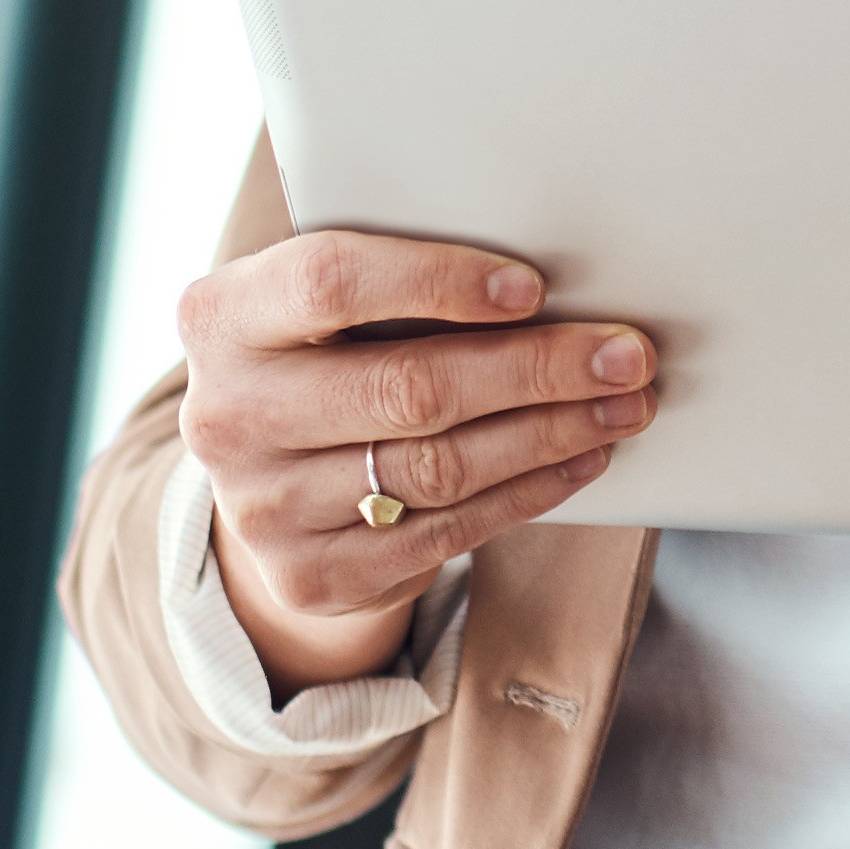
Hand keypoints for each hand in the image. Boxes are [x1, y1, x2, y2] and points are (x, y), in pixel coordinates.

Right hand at [177, 229, 663, 695]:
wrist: (267, 486)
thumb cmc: (325, 360)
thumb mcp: (327, 309)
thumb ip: (397, 282)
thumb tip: (554, 273)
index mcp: (222, 317)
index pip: (329, 282)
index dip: (438, 281)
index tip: (534, 287)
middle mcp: (226, 414)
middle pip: (406, 387)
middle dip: (535, 369)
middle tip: (627, 354)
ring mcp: (263, 506)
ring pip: (438, 466)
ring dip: (550, 433)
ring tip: (623, 404)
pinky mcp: (310, 575)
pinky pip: (445, 531)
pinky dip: (528, 491)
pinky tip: (581, 459)